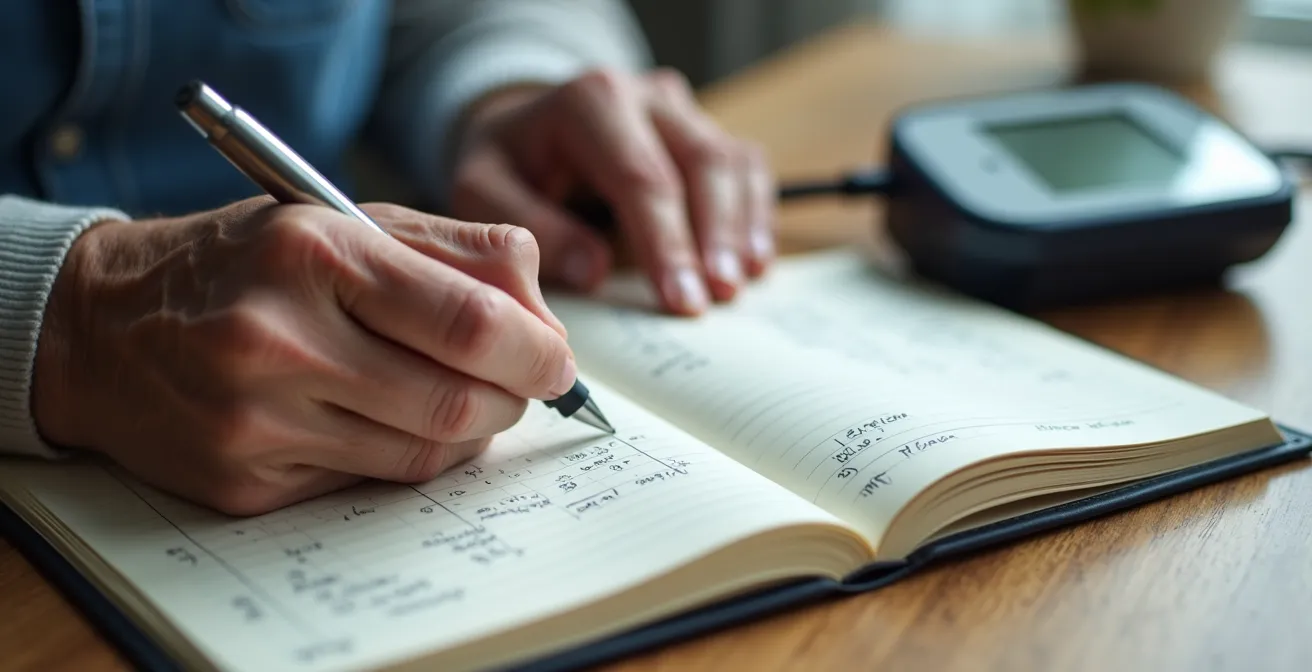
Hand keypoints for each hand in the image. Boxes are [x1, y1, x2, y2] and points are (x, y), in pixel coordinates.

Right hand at [31, 197, 573, 515]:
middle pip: (455, 402)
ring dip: (470, 432)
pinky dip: (408, 457)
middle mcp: (278, 339)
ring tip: (466, 398)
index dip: (537, 351)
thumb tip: (545, 316)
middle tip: (523, 384)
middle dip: (513, 399)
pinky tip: (397, 423)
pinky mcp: (245, 482)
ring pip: (422, 455)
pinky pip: (370, 483)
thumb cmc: (248, 263)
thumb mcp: (345, 220)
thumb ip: (458, 251)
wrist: (104, 326)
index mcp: (315, 253)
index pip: (469, 321)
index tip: (558, 360)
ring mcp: (256, 420)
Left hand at [447, 68, 775, 315]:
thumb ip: (530, 225)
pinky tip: (754, 261)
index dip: (668, 243)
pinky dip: (755, 214)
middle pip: (701, 163)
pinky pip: (746, 165)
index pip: (643, 177)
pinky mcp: (703, 129)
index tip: (682, 301)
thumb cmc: (507, 167)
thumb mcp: (484, 192)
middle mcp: (646, 95)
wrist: (523, 132)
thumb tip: (592, 270)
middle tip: (719, 296)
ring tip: (738, 285)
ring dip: (741, 228)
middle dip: (715, 237)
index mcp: (591, 102)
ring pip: (732, 162)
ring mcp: (681, 110)